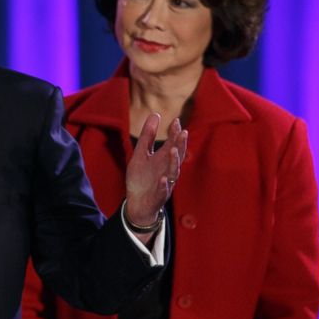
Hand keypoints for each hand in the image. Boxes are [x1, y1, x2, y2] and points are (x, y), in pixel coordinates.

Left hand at [125, 113, 187, 228]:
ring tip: (173, 150)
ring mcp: (164, 183)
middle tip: (183, 132)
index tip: (176, 121)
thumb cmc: (141, 178)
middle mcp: (167, 170)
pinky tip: (163, 179)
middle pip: (177, 156)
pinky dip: (163, 186)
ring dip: (174, 162)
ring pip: (173, 172)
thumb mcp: (141, 154)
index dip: (175, 133)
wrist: (136, 203)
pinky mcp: (158, 196)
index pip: (172, 143)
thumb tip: (155, 114)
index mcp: (163, 159)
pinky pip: (162, 191)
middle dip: (180, 145)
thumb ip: (147, 136)